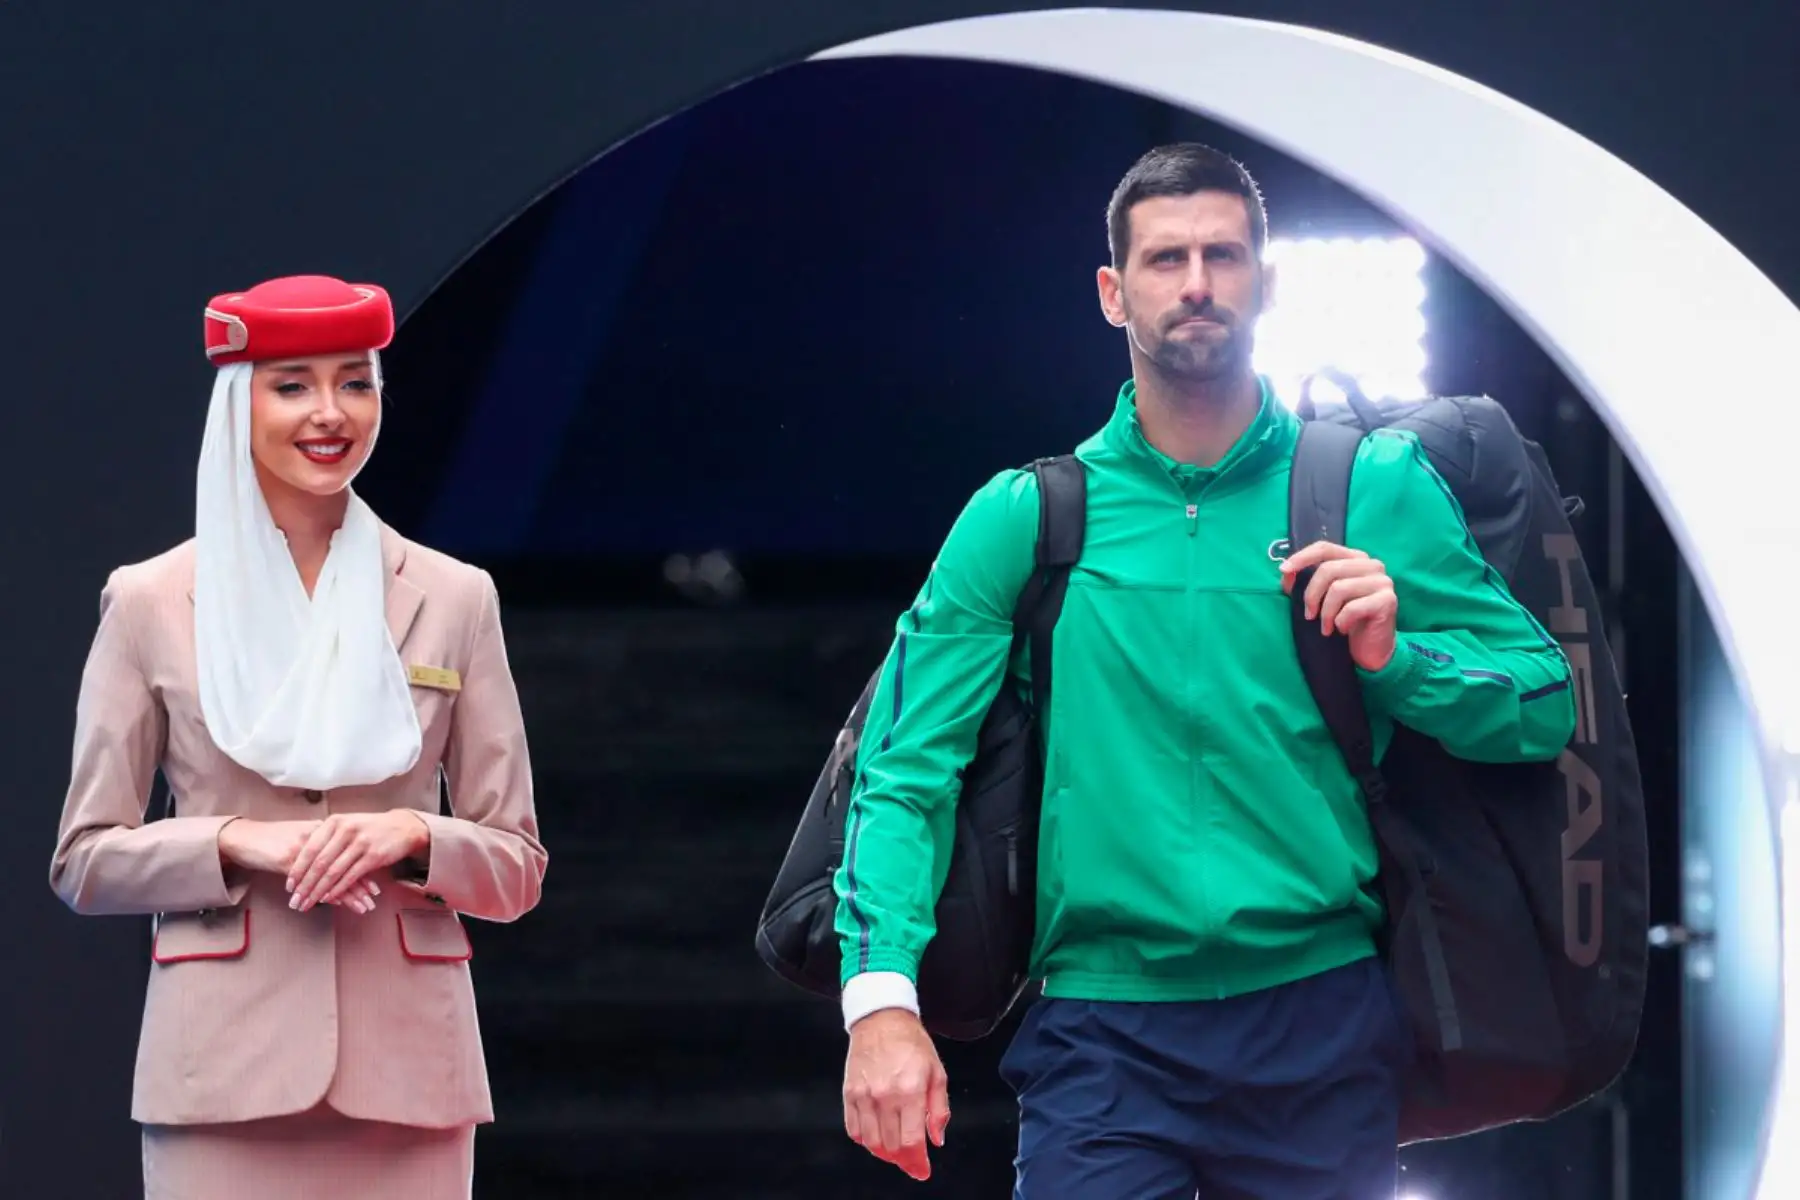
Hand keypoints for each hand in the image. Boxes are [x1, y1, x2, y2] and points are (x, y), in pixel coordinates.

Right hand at [216, 819, 380, 912]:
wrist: (243, 837)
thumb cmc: (272, 839)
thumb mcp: (299, 837)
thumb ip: (319, 846)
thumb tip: (338, 858)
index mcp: (321, 831)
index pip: (350, 853)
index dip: (364, 870)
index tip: (376, 886)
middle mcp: (316, 839)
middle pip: (345, 864)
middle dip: (361, 886)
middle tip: (373, 901)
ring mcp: (303, 850)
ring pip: (332, 874)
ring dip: (349, 894)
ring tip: (363, 908)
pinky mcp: (288, 861)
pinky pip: (312, 881)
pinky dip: (326, 893)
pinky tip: (336, 904)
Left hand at [286, 811, 428, 912]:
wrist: (403, 827)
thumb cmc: (370, 828)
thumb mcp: (346, 824)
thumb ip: (326, 837)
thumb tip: (300, 855)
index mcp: (335, 822)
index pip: (310, 849)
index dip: (298, 869)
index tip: (289, 886)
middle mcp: (346, 831)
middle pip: (319, 863)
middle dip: (305, 885)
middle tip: (295, 901)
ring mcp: (360, 843)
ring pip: (333, 872)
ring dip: (318, 891)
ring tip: (308, 904)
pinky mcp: (373, 856)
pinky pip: (350, 877)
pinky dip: (337, 890)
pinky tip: (328, 899)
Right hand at [842, 1009, 950, 1180]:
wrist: (882, 1018)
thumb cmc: (912, 1043)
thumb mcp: (938, 1072)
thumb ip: (939, 1109)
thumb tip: (936, 1139)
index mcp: (911, 1090)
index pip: (911, 1141)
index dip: (917, 1163)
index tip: (922, 1170)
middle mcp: (885, 1095)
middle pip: (891, 1147)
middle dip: (904, 1160)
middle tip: (912, 1159)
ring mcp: (864, 1095)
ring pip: (871, 1142)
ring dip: (885, 1154)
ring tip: (895, 1150)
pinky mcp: (849, 1093)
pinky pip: (854, 1129)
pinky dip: (865, 1140)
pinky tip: (877, 1136)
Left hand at [1280, 541, 1398, 671]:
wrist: (1372, 649)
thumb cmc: (1346, 621)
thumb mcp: (1323, 598)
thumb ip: (1305, 582)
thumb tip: (1285, 572)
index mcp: (1355, 558)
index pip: (1325, 548)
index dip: (1302, 557)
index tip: (1284, 571)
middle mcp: (1372, 565)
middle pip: (1329, 569)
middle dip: (1311, 595)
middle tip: (1308, 616)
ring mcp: (1382, 581)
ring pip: (1339, 588)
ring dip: (1326, 612)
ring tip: (1325, 628)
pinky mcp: (1388, 600)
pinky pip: (1352, 608)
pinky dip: (1341, 621)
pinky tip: (1342, 629)